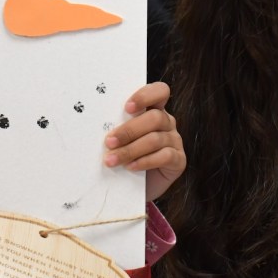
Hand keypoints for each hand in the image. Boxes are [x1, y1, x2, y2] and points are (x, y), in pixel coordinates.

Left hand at [103, 82, 183, 200]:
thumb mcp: (120, 139)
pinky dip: (145, 162)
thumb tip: (98, 126)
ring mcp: (175, 140)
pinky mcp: (179, 160)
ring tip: (112, 160)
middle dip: (129, 130)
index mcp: (154, 109)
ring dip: (130, 150)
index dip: (145, 96)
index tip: (127, 107)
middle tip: (108, 142)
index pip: (159, 91)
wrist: (133, 186)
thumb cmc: (124, 156)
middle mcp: (167, 122)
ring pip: (155, 139)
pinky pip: (164, 157)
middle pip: (154, 118)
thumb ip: (117, 128)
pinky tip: (131, 167)